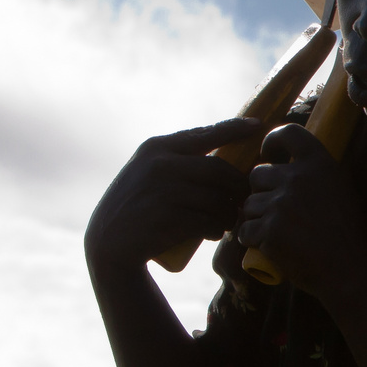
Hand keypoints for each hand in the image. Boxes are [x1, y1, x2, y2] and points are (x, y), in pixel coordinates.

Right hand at [85, 118, 261, 271]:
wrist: (108, 241)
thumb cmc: (138, 204)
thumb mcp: (149, 170)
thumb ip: (179, 158)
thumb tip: (229, 146)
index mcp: (157, 147)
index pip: (206, 134)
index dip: (235, 129)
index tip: (258, 125)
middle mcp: (160, 164)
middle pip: (220, 170)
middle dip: (238, 187)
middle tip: (245, 199)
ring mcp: (163, 190)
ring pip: (218, 199)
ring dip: (229, 213)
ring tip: (226, 220)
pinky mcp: (167, 218)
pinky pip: (208, 222)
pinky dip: (216, 228)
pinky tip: (213, 232)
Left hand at [236, 122, 366, 297]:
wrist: (349, 271)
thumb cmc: (348, 234)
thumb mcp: (341, 190)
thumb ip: (318, 174)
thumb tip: (292, 164)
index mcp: (320, 164)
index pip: (288, 132)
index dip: (272, 141)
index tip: (269, 154)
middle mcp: (298, 178)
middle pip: (257, 174)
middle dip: (260, 192)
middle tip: (276, 211)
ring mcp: (281, 204)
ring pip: (249, 204)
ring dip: (256, 218)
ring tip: (278, 234)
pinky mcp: (269, 229)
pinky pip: (245, 230)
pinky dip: (252, 240)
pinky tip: (270, 247)